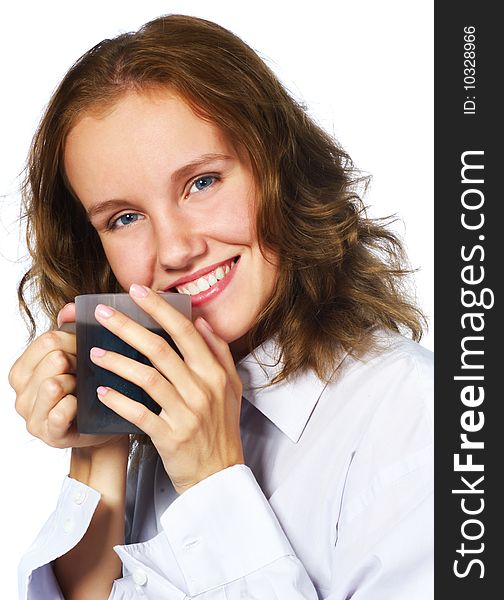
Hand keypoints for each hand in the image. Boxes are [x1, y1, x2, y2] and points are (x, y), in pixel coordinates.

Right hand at [9, 302, 122, 449]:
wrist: (105, 425)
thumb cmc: (90, 388)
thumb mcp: (80, 356)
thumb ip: (71, 329)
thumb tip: (70, 309)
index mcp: (23, 370)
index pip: (48, 340)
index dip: (74, 342)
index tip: (85, 353)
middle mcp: (20, 394)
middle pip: (53, 359)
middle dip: (78, 363)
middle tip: (87, 374)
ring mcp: (32, 416)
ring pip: (54, 384)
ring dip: (77, 385)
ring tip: (84, 391)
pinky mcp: (49, 434)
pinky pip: (61, 411)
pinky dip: (75, 405)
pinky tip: (81, 407)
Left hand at [89, 284, 244, 493]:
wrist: (220, 475)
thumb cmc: (221, 428)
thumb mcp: (231, 388)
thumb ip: (219, 352)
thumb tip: (201, 322)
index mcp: (215, 373)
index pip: (185, 332)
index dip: (160, 309)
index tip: (137, 291)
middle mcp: (202, 389)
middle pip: (160, 349)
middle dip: (127, 326)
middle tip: (101, 313)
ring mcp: (186, 413)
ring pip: (147, 377)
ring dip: (117, 362)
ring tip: (94, 352)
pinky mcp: (170, 436)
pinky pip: (138, 413)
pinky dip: (118, 400)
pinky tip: (100, 391)